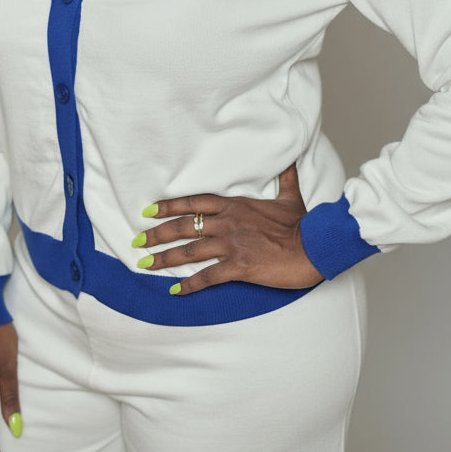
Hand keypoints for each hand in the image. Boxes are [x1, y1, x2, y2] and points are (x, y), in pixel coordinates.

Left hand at [135, 163, 322, 294]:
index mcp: (235, 206)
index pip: (193, 202)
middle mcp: (228, 223)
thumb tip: (290, 160)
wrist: (314, 247)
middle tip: (136, 242)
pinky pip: (208, 276)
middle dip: (157, 235)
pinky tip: (176, 291)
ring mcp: (232, 245)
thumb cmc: (303, 224)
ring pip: (190, 251)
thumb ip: (285, 179)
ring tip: (146, 265)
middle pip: (184, 227)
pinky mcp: (239, 266)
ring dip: (164, 259)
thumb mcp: (291, 196)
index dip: (168, 206)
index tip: (148, 211)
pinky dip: (189, 284)